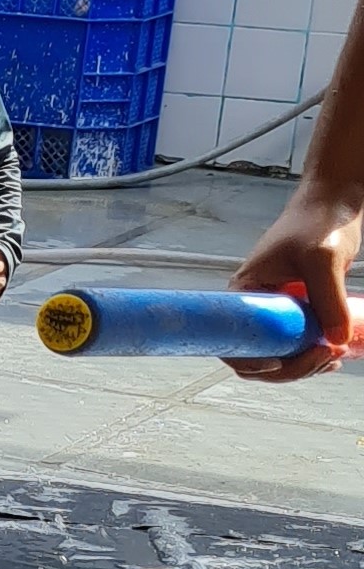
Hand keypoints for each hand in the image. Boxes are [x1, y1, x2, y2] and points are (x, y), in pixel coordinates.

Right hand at [226, 179, 359, 381]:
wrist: (335, 203)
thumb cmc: (318, 222)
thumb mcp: (323, 261)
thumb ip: (330, 299)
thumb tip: (336, 340)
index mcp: (244, 293)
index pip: (233, 342)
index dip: (251, 361)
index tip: (280, 361)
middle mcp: (255, 306)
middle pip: (258, 355)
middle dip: (290, 366)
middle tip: (322, 356)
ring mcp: (277, 310)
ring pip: (280, 354)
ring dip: (304, 365)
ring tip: (333, 355)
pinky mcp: (297, 310)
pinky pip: (297, 343)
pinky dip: (313, 355)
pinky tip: (332, 352)